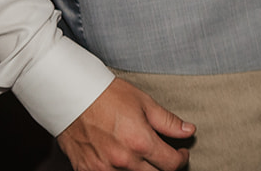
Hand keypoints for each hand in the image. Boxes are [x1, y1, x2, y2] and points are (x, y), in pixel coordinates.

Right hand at [58, 78, 193, 170]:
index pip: (171, 164)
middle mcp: (123, 161)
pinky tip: (122, 162)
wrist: (72, 96)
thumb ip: (168, 121)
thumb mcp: (144, 103)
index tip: (181, 153)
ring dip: (143, 170)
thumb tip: (188, 131)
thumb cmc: (108, 96)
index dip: (181, 159)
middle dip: (164, 166)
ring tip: (144, 157)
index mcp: (140, 143)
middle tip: (165, 156)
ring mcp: (103, 169)